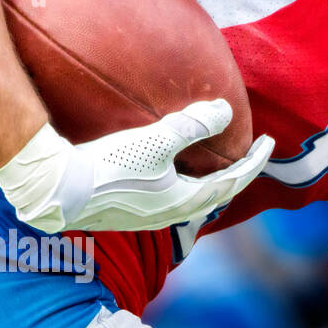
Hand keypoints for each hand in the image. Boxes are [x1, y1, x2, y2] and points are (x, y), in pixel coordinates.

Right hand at [0, 100, 275, 232]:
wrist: (57, 191)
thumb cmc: (106, 166)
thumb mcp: (153, 141)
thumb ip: (191, 125)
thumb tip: (226, 110)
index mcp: (183, 201)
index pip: (232, 182)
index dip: (255, 162)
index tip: (270, 142)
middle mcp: (169, 215)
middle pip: (215, 195)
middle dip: (236, 174)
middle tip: (248, 152)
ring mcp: (147, 217)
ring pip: (191, 199)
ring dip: (208, 179)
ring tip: (212, 160)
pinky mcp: (127, 211)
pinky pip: (168, 196)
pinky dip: (182, 180)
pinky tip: (169, 166)